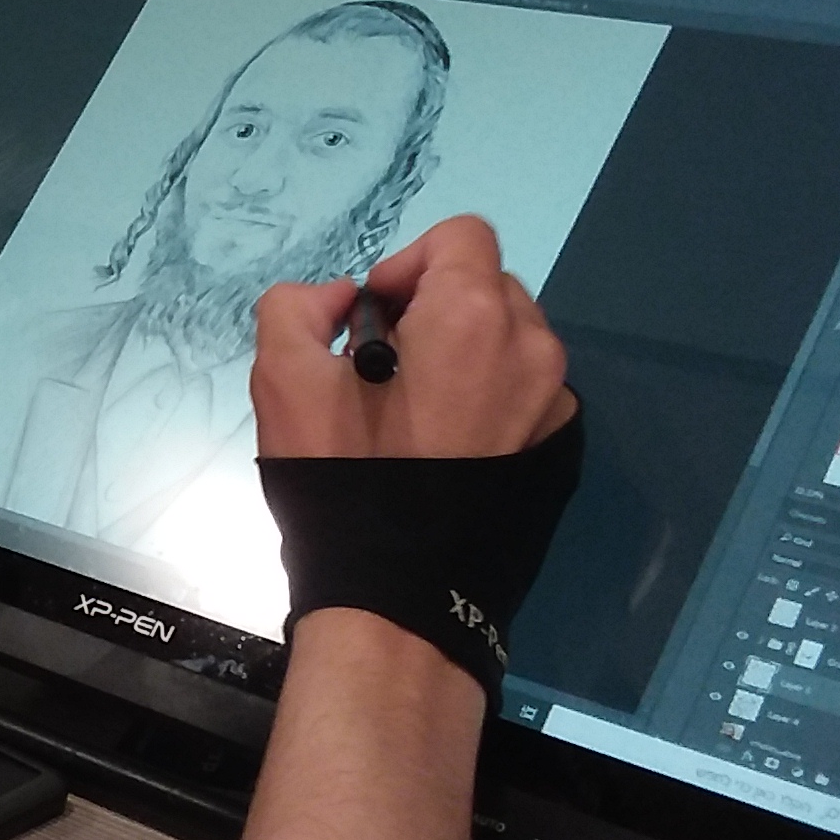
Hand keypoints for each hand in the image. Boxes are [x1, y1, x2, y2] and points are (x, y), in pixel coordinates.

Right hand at [250, 214, 572, 461]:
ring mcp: (554, 404)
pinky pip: (524, 393)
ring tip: (413, 409)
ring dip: (463, 351)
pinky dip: (489, 398)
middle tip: (383, 365)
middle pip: (486, 285)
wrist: (397, 602)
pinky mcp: (557, 451)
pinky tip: (446, 447)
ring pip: (509, 339)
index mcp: (474, 316)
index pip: (460, 236)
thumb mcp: (281, 378)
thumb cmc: (340, 480)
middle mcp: (532, 348)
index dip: (406, 264)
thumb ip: (297, 305)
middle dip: (434, 307)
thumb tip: (342, 302)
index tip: (371, 318)